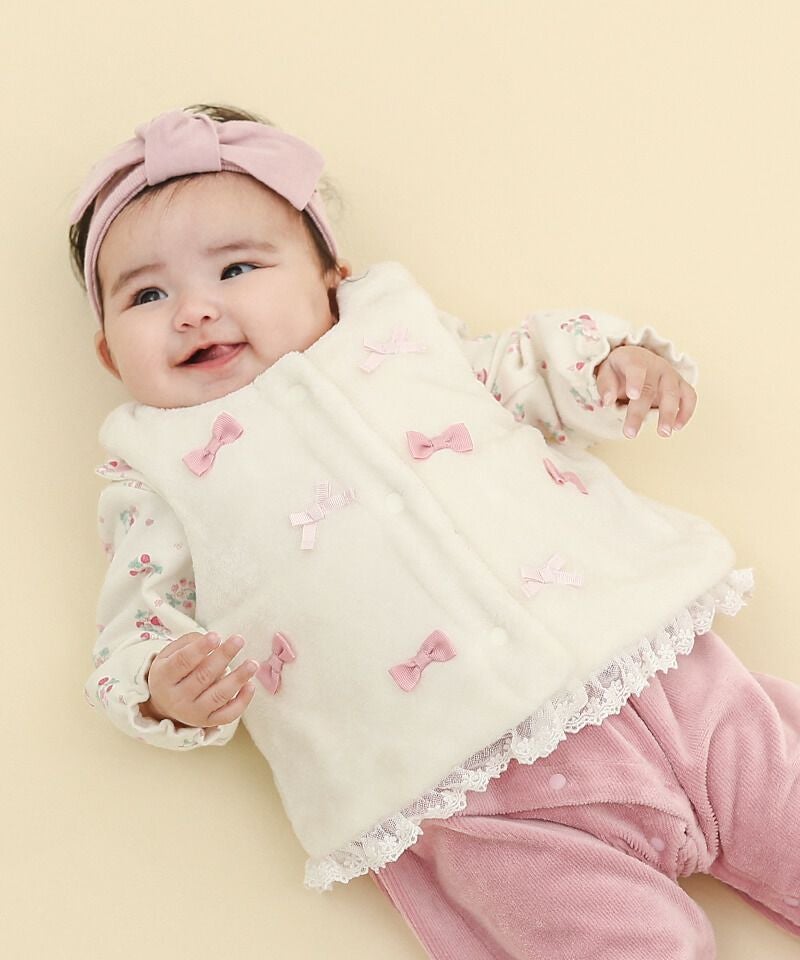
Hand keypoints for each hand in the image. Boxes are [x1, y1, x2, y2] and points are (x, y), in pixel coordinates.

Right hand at [141, 631, 258, 731]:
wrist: (164, 703)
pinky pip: (227, 715)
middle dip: (223, 657)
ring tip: (252, 664)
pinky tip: (250, 685)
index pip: (182, 662)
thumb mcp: (171, 653)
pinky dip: (242, 702)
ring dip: (237, 679)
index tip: (216, 636)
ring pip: (218, 696)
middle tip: (239, 640)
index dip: (199, 649)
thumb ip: (190, 642)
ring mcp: (193, 713)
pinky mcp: (208, 722)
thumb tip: (215, 640)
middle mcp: (177, 698)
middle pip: (203, 677)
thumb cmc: (174, 670)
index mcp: (164, 677)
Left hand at [595, 345, 696, 438]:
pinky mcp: (681, 384)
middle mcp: (655, 365)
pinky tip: (677, 427)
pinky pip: (689, 396)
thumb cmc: (620, 369)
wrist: (638, 359)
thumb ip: (606, 385)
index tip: (632, 396)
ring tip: (663, 433)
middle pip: (650, 389)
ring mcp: (670, 375)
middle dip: (640, 412)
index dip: (635, 381)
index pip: (636, 369)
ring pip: (673, 393)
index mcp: (634, 360)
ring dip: (669, 414)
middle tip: (630, 433)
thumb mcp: (606, 372)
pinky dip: (686, 412)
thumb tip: (606, 402)